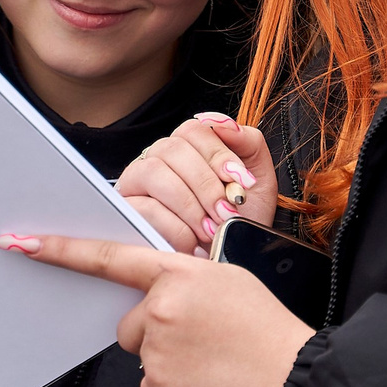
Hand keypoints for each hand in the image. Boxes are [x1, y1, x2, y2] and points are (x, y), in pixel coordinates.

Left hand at [1, 234, 310, 386]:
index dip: (60, 250)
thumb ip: (183, 279)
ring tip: (211, 359)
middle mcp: (160, 309)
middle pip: (129, 321)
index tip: (20, 242)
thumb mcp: (229, 279)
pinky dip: (174, 386)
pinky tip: (206, 382)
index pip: (108, 258)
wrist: (289, 378)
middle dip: (153, 329)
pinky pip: (152, 384)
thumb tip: (152, 297)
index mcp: (179, 273)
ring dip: (168, 357)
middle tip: (200, 336)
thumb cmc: (265, 328)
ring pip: (142, 353)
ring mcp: (156, 350)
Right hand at [116, 113, 277, 255]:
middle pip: (173, 148)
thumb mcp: (258, 182)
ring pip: (154, 173)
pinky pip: (145, 208)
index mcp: (190, 147)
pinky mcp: (128, 212)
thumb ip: (250, 144)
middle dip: (206, 184)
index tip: (242, 181)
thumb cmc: (240, 221)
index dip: (219, 154)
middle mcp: (160, 159)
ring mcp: (139, 183)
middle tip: (227, 212)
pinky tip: (194, 243)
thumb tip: (227, 125)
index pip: (195, 130)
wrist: (230, 260)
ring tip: (211, 229)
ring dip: (189, 204)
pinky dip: (175, 227)